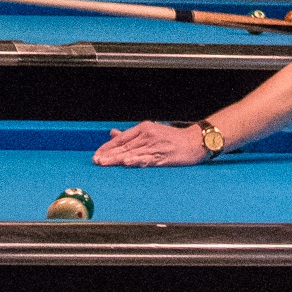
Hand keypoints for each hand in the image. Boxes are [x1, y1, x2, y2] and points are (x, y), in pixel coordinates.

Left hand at [93, 122, 208, 166]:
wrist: (195, 142)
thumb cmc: (172, 138)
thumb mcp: (151, 131)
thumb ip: (130, 135)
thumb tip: (112, 133)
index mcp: (144, 128)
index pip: (121, 138)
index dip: (107, 147)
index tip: (97, 154)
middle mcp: (148, 136)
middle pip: (124, 147)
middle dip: (109, 154)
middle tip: (96, 161)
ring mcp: (155, 145)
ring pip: (132, 153)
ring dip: (117, 159)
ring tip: (105, 163)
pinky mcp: (163, 155)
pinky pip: (147, 159)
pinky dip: (136, 161)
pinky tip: (127, 162)